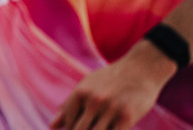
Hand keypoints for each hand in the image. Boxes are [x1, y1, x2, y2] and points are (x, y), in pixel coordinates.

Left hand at [50, 41, 175, 129]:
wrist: (142, 69)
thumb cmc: (111, 80)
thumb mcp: (86, 87)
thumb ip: (69, 106)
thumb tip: (52, 126)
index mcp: (80, 93)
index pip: (69, 122)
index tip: (84, 126)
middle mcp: (93, 101)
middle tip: (93, 125)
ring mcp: (110, 109)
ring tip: (103, 125)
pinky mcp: (127, 117)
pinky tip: (114, 127)